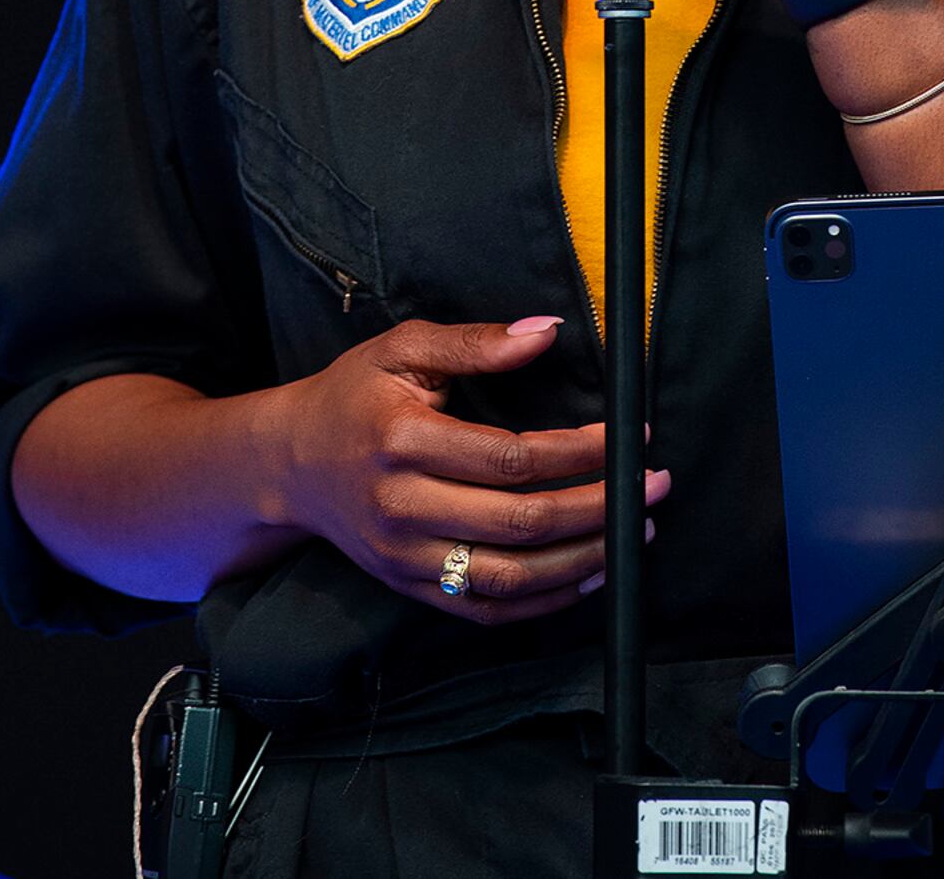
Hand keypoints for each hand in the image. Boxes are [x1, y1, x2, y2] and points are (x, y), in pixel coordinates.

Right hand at [275, 315, 668, 625]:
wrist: (288, 464)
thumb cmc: (353, 395)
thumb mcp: (402, 348)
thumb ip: (475, 341)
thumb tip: (546, 332)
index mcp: (403, 439)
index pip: (511, 458)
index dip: (579, 451)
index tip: (630, 434)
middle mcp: (402, 506)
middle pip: (519, 522)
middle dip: (600, 506)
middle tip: (655, 486)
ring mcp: (405, 558)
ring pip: (509, 578)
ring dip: (583, 561)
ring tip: (636, 536)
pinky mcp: (409, 588)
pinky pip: (485, 611)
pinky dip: (543, 604)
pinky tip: (588, 577)